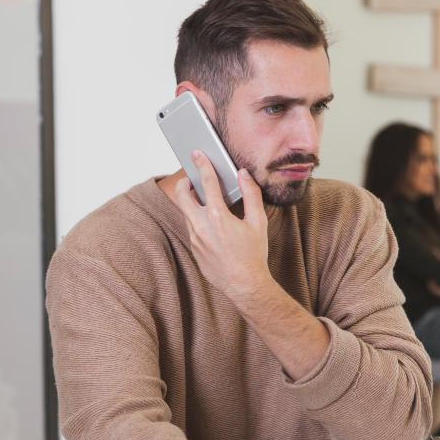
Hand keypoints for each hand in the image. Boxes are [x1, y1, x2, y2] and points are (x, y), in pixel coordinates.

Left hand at [174, 151, 268, 299]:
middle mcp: (201, 226)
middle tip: (190, 179)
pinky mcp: (194, 250)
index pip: (207, 182)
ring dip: (192, 204)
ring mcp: (195, 239)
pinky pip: (192, 230)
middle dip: (183, 183)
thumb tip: (244, 175)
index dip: (202, 165)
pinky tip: (212, 227)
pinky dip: (198, 222)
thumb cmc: (253, 255)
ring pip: (186, 214)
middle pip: (182, 196)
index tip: (197, 155)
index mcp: (217, 216)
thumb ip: (251, 194)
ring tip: (205, 203)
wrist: (245, 285)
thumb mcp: (258, 222)